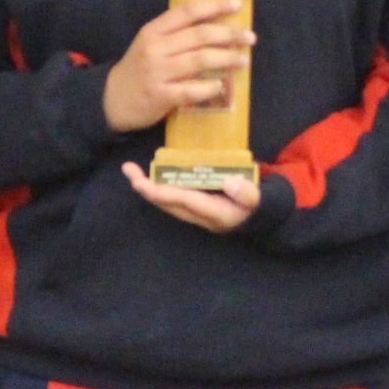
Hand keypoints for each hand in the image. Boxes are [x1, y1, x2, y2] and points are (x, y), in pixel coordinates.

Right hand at [102, 0, 253, 132]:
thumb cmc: (139, 68)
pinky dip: (209, 87)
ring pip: (199, 60)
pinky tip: (221, 86)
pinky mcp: (160, 96)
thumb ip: (177, 33)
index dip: (214, 5)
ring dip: (226, 58)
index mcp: (154, 30)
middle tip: (249, 37)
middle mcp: (155, 48)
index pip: (188, 12)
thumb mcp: (151, 43)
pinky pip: (191, 90)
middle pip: (199, 35)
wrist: (111, 100)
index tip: (237, 3)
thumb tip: (217, 23)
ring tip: (243, 60)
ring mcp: (157, 72)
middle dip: (229, 34)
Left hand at [123, 162, 259, 233]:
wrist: (259, 217)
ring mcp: (194, 214)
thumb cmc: (257, 204)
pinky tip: (147, 177)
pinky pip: (171, 199)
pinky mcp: (192, 207)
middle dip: (146, 189)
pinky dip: (157, 188)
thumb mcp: (257, 198)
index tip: (145, 184)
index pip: (184, 201)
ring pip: (166, 202)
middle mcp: (199, 217)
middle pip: (167, 204)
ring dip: (147, 188)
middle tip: (129, 171)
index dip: (163, 193)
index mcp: (214, 214)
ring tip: (131, 171)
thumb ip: (246, 192)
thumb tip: (229, 182)